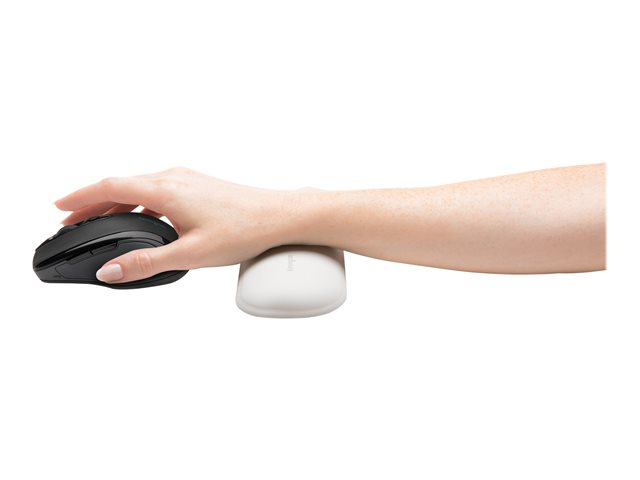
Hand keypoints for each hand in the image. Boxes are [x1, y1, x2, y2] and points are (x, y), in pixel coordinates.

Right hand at [54, 167, 308, 282]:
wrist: (282, 216)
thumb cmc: (246, 230)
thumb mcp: (192, 253)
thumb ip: (148, 263)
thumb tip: (112, 271)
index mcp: (167, 190)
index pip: (110, 187)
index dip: (80, 196)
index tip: (59, 206)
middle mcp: (174, 177)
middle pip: (121, 184)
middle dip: (92, 201)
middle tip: (72, 219)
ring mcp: (188, 179)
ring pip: (139, 186)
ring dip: (115, 201)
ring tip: (100, 220)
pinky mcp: (199, 185)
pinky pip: (157, 188)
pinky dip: (138, 201)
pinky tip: (142, 219)